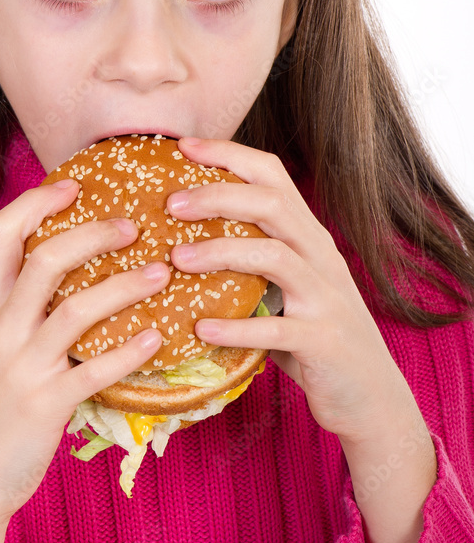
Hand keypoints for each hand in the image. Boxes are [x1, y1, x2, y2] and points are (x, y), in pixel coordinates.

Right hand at [0, 181, 164, 526]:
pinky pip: (94, 371)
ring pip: (75, 310)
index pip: (3, 234)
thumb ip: (21, 307)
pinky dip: (129, 351)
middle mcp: (1, 329)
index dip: (38, 202)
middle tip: (135, 226)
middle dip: (93, 234)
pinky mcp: (44, 405)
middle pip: (45, 260)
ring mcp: (21, 367)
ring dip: (124, 287)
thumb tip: (73, 270)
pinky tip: (158, 337)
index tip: (74, 184)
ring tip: (162, 274)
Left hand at [166, 137, 421, 444]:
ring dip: (221, 253)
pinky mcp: (324, 342)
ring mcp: (326, 298)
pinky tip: (201, 329)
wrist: (371, 395)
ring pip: (275, 256)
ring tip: (177, 259)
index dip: (228, 154)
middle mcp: (320, 257)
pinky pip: (278, 329)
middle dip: (218, 196)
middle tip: (170, 203)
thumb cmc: (313, 336)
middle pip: (272, 205)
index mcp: (308, 236)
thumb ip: (248, 261)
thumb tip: (175, 241)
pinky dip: (237, 328)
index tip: (182, 146)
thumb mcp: (285, 288)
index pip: (272, 175)